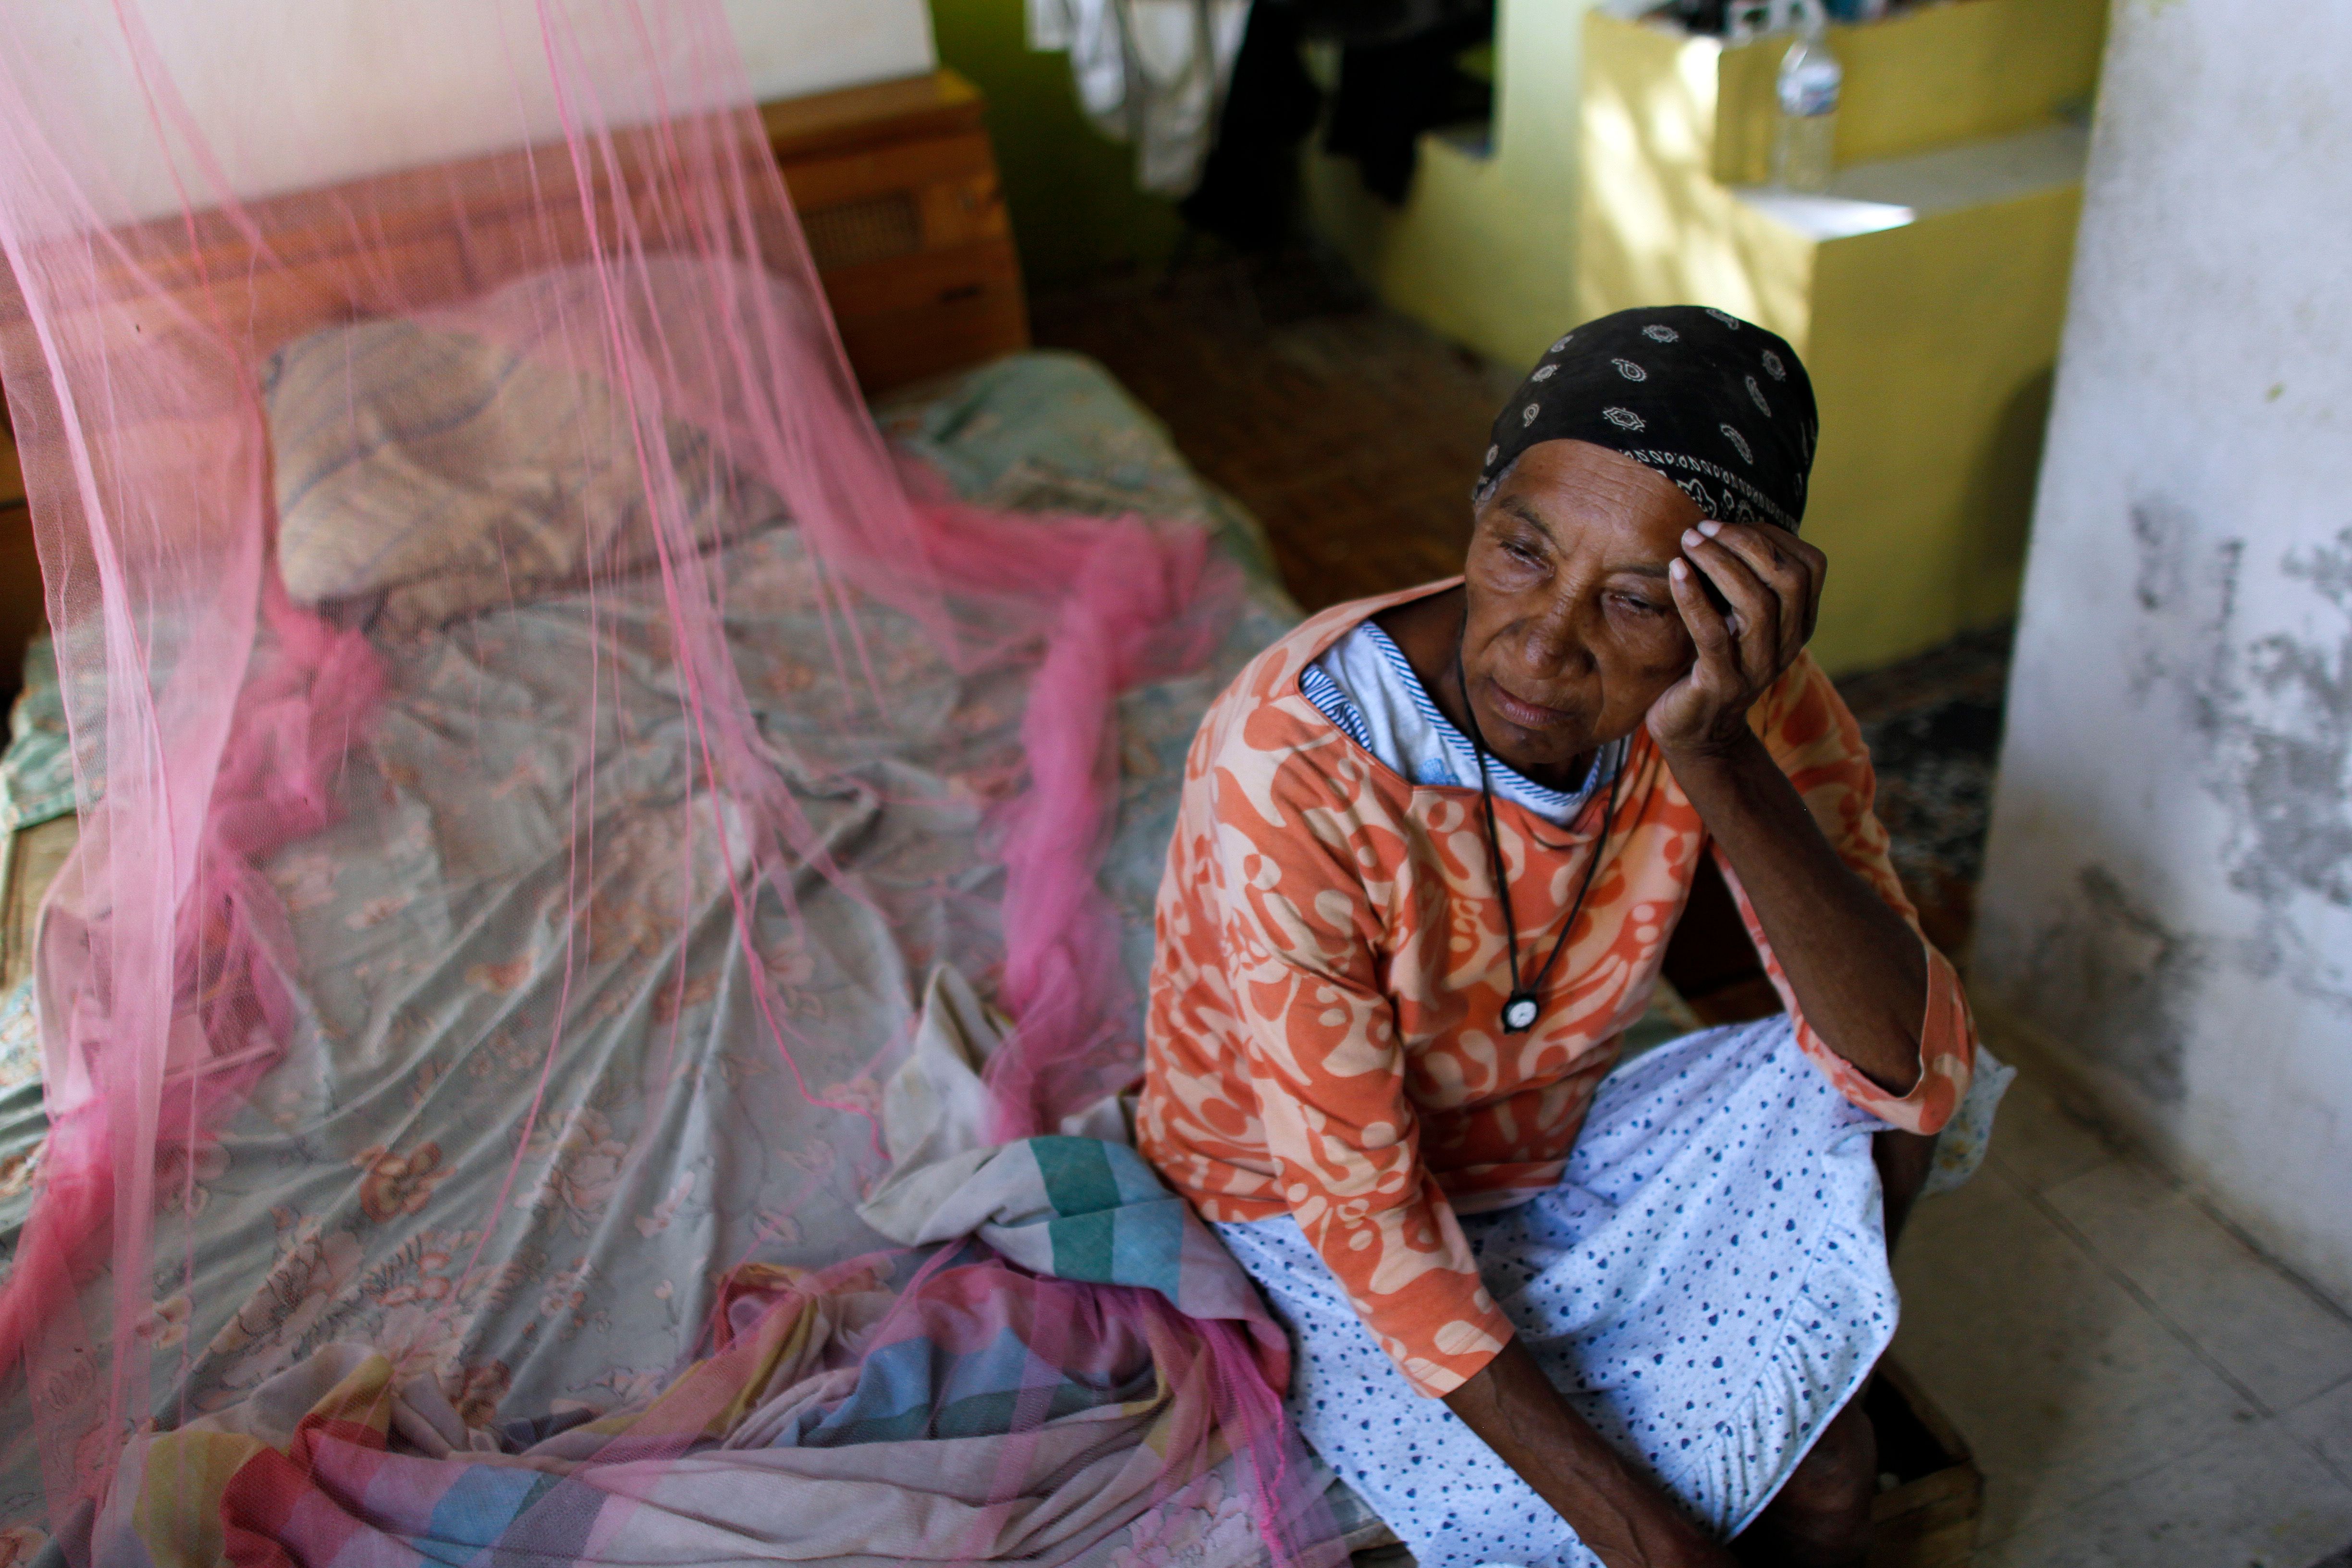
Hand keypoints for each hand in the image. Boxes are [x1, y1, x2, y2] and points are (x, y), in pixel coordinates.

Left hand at [1647, 519, 1826, 759]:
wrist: (1696, 733)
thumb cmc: (1710, 661)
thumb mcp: (1737, 620)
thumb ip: (1747, 582)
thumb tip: (1727, 523)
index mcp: (1799, 624)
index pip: (1811, 567)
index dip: (1774, 536)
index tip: (1730, 525)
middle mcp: (1787, 645)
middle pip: (1788, 580)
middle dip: (1746, 543)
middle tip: (1702, 528)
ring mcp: (1757, 668)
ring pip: (1756, 604)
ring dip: (1720, 564)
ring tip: (1688, 542)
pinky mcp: (1721, 685)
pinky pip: (1713, 635)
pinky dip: (1694, 597)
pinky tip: (1676, 570)